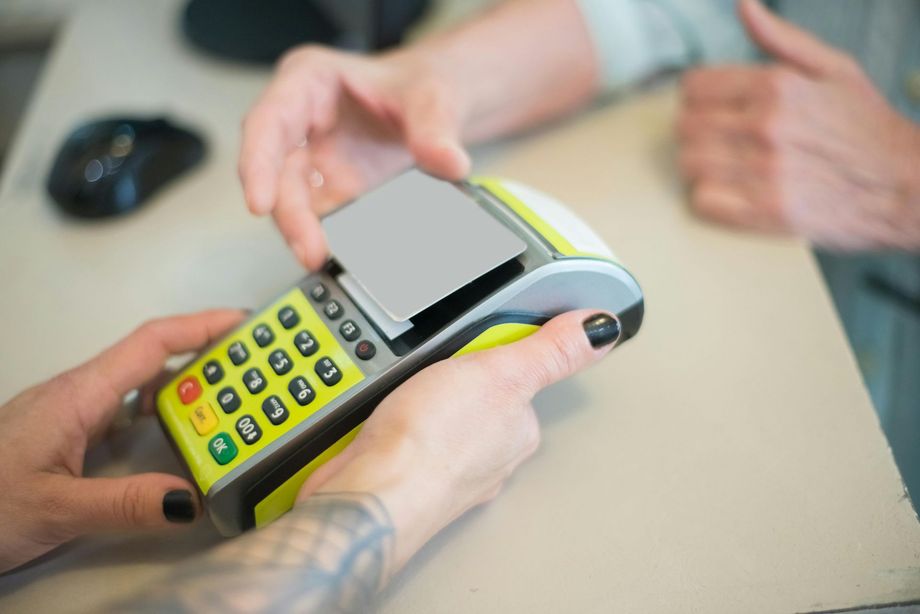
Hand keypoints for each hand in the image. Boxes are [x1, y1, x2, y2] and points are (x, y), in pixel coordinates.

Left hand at [0, 309, 244, 572]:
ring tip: (232, 401)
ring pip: (142, 385)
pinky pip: (127, 410)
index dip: (203, 326)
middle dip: (208, 356)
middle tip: (256, 367)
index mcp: (80, 395)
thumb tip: (193, 499)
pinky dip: (163, 412)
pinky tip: (180, 433)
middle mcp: (80, 395)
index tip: (247, 323)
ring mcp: (73, 413)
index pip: (152, 343)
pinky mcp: (68, 434)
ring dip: (188, 387)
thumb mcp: (56, 509)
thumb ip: (126, 504)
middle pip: (155, 359)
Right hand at [239, 46, 471, 269]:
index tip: (260, 202)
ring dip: (300, 230)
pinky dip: (322, 235)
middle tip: (308, 249)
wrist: (440, 102)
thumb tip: (448, 162)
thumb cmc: (420, 83)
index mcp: (309, 82)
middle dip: (287, 212)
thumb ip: (435, 128)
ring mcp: (312, 157)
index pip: (268, 121)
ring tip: (318, 257)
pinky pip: (316, 215)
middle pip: (275, 169)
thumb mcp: (432, 96)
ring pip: (290, 198)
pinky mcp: (328, 187)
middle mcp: (300, 121)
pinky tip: (336, 254)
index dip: (257, 163)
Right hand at [297, 310, 620, 569]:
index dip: (496, 349)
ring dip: (422, 398)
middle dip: (456, 374)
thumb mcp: (502, 374)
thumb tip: (600, 329)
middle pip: (479, 394)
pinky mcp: (407, 469)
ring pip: (442, 415)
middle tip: (433, 362)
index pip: (521, 374)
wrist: (371, 491)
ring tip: (405, 387)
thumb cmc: (434, 443)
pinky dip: (395, 420)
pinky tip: (382, 415)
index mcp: (521, 429)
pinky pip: (407, 431)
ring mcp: (447, 464)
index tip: (476, 338)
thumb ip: (551, 352)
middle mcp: (491, 453)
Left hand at [678, 0, 919, 248]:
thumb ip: (780, 39)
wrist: (906, 184)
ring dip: (700, 166)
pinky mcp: (767, 211)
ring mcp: (765, 170)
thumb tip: (743, 6)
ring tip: (725, 167)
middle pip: (685, 127)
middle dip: (696, 133)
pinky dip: (709, 199)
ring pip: (689, 164)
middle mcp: (767, 125)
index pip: (692, 87)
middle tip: (718, 141)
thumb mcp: (834, 68)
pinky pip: (703, 201)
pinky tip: (730, 192)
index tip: (711, 109)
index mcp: (777, 85)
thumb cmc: (867, 127)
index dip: (698, 98)